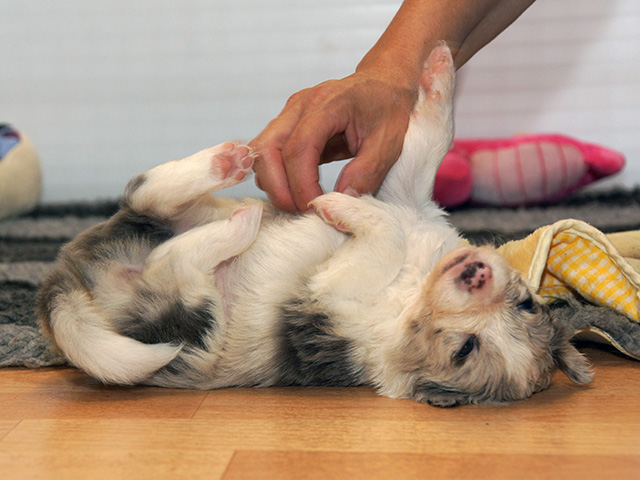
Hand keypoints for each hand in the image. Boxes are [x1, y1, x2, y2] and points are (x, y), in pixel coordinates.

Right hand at [249, 69, 415, 211]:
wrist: (384, 82)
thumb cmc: (388, 109)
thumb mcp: (388, 144)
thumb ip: (366, 173)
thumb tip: (340, 202)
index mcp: (327, 104)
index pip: (298, 149)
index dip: (302, 185)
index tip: (316, 209)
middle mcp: (300, 105)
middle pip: (267, 149)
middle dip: (279, 188)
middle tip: (302, 212)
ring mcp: (289, 113)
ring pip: (261, 152)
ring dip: (274, 183)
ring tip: (300, 204)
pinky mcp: (287, 124)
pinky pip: (268, 153)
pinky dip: (277, 176)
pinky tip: (298, 190)